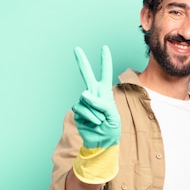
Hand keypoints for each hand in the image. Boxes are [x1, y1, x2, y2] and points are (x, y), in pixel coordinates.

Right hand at [71, 46, 120, 183]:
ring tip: (101, 120)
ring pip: (87, 99)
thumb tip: (83, 94)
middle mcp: (93, 94)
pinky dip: (90, 116)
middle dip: (82, 62)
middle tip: (77, 49)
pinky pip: (82, 108)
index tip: (105, 48)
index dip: (105, 61)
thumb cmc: (111, 128)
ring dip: (96, 111)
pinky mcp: (78, 110)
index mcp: (105, 93)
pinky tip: (95, 122)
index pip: (105, 74)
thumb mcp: (112, 115)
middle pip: (87, 75)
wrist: (102, 142)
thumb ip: (100, 103)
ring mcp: (84, 102)